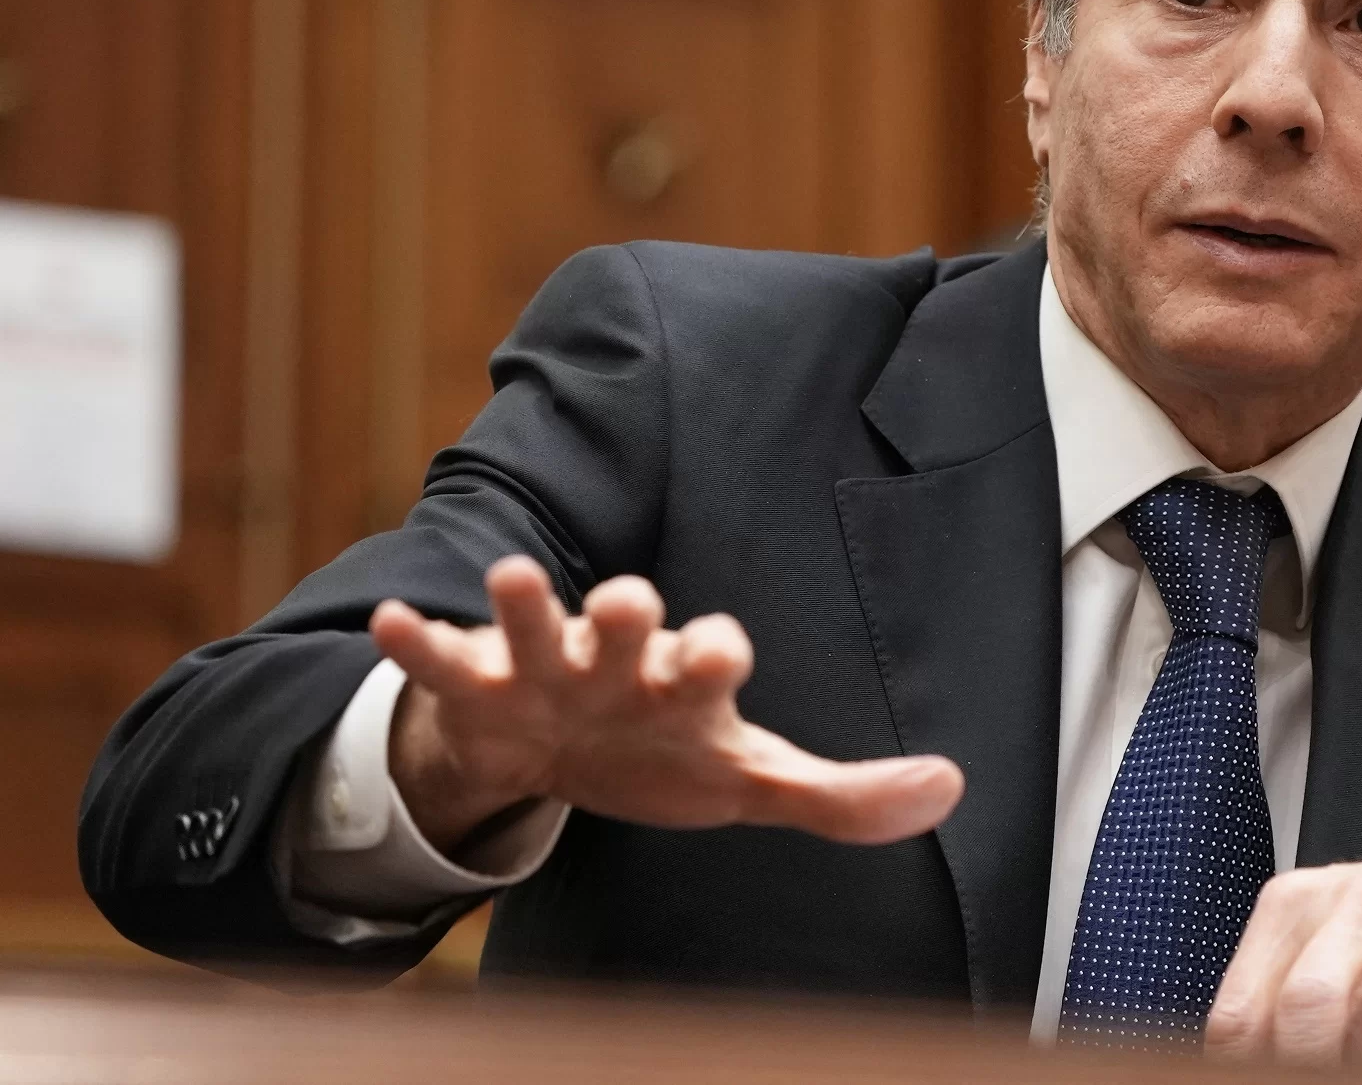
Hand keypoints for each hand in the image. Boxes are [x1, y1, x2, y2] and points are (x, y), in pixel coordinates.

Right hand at [370, 555, 963, 855]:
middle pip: (630, 617)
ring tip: (517, 578)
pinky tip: (396, 623)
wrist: (560, 749)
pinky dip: (422, 640)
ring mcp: (548, 665)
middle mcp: (623, 658)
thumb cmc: (668, 751)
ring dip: (529, 601)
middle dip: (630, 609)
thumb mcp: (751, 779)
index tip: (719, 654)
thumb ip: (843, 797)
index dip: (717, 651)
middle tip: (632, 602)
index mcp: (688, 679)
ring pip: (539, 620)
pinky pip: (447, 658)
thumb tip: (951, 787)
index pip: (713, 653)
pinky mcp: (480, 683)